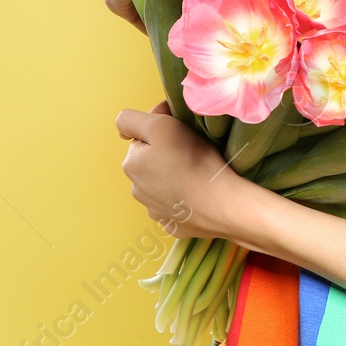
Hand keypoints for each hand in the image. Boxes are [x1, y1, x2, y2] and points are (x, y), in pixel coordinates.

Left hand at [116, 100, 265, 244]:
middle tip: (190, 152)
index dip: (160, 130)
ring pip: (162, 184)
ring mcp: (155, 211)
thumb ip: (131, 120)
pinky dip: (185, 198)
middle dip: (165, 154)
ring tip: (197, 173)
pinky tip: (199, 194)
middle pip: (150, 161)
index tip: (180, 132)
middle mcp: (137, 190)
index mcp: (131, 165)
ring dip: (174, 177)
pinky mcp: (174, 226)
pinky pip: (177, 205)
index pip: (141, 137)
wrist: (220, 204)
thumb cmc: (192, 160)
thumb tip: (125, 127)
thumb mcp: (160, 127)